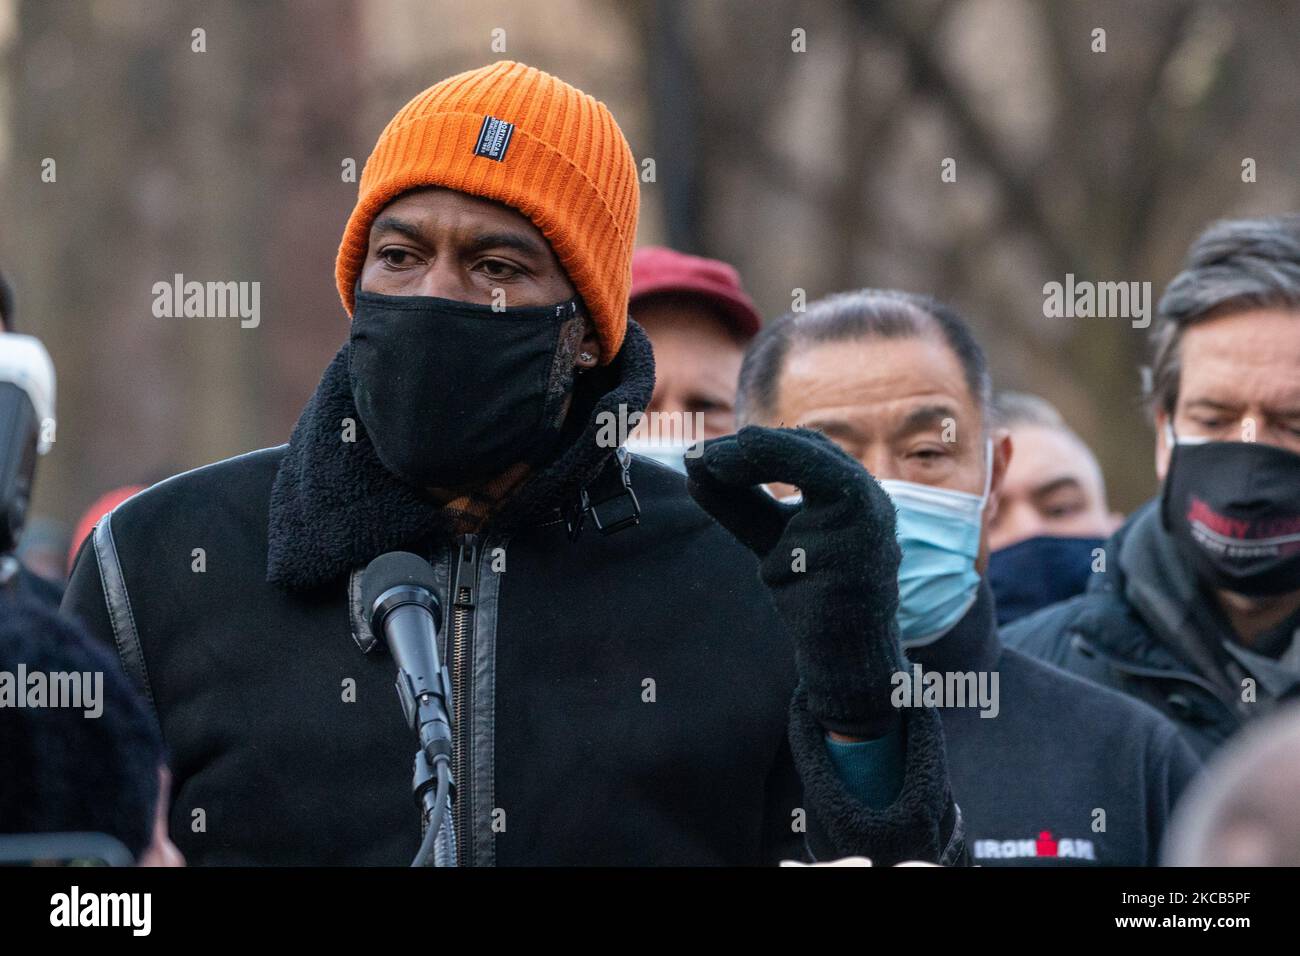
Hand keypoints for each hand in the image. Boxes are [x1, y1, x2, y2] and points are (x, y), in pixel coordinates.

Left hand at [686, 426, 903, 736]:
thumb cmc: (811, 591)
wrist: (844, 653)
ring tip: (713, 466)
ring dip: (764, 461)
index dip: (752, 446)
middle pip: (810, 451)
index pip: (803, 448)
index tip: (702, 454)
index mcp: (849, 489)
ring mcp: (869, 527)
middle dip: (752, 449)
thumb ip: (738, 502)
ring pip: (818, 472)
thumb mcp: (769, 536)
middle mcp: (868, 498)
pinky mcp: (860, 562)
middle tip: (701, 457)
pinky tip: (761, 551)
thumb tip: (691, 465)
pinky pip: (805, 541)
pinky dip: (779, 539)